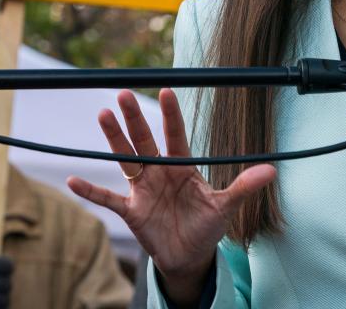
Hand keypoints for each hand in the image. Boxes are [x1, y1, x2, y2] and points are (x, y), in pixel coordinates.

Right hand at [67, 89, 275, 301]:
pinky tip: (72, 180)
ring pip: (125, 159)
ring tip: (103, 115)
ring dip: (114, 140)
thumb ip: (243, 187)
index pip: (175, 135)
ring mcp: (143, 190)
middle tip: (124, 92)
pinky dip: (91, 191)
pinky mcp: (131, 211)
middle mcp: (160, 172)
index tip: (167, 90)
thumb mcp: (226, 206)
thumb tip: (272, 171)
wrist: (190, 255)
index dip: (171, 115)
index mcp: (183, 167)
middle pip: (145, 140)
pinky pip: (107, 199)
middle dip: (135, 118)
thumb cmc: (207, 226)